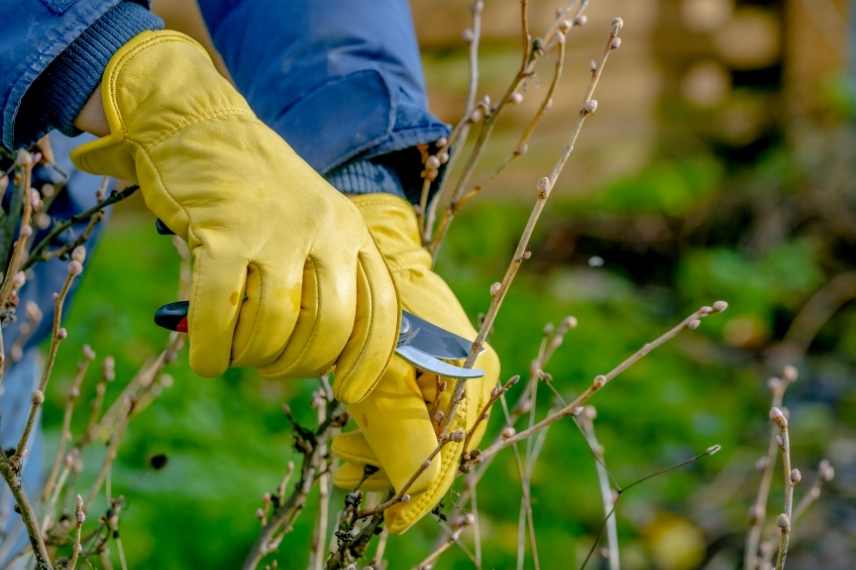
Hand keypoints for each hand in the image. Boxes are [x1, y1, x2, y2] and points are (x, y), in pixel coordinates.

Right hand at [71, 31, 398, 402]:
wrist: (199, 126)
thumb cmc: (258, 189)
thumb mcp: (315, 219)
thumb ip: (328, 274)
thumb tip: (329, 355)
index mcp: (352, 229)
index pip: (381, 308)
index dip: (370, 361)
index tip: (352, 392)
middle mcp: (323, 230)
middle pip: (330, 328)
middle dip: (301, 364)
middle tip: (274, 365)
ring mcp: (273, 231)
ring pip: (277, 327)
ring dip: (255, 357)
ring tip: (239, 353)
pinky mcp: (221, 235)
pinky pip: (220, 315)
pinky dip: (213, 350)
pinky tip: (207, 359)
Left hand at [330, 195, 499, 532]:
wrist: (376, 248)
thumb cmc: (381, 302)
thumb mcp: (384, 368)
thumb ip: (400, 428)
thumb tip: (414, 491)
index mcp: (474, 377)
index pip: (451, 453)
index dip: (421, 491)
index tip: (389, 521)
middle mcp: (473, 378)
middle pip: (437, 448)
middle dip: (390, 467)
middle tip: (344, 468)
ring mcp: (453, 374)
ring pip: (421, 436)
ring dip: (380, 452)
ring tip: (340, 453)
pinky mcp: (429, 370)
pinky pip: (410, 416)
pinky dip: (380, 432)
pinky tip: (350, 438)